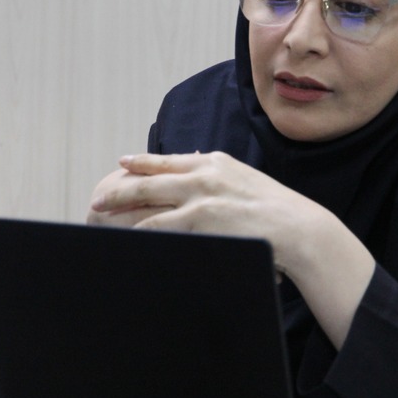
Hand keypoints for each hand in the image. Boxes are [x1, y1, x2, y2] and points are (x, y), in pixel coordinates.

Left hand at [87, 152, 318, 275]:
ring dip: (121, 209)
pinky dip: (137, 230)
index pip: (170, 160)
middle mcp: (203, 173)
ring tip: (101, 215)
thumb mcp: (248, 183)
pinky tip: (124, 236)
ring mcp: (199, 195)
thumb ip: (224, 179)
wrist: (297, 227)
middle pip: (151, 177)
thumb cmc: (279, 212)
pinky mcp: (198, 217)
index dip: (143, 162)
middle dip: (122, 187)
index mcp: (216, 162)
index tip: (124, 162)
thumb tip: (208, 176)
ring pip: (147, 200)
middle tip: (100, 197)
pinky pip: (157, 225)